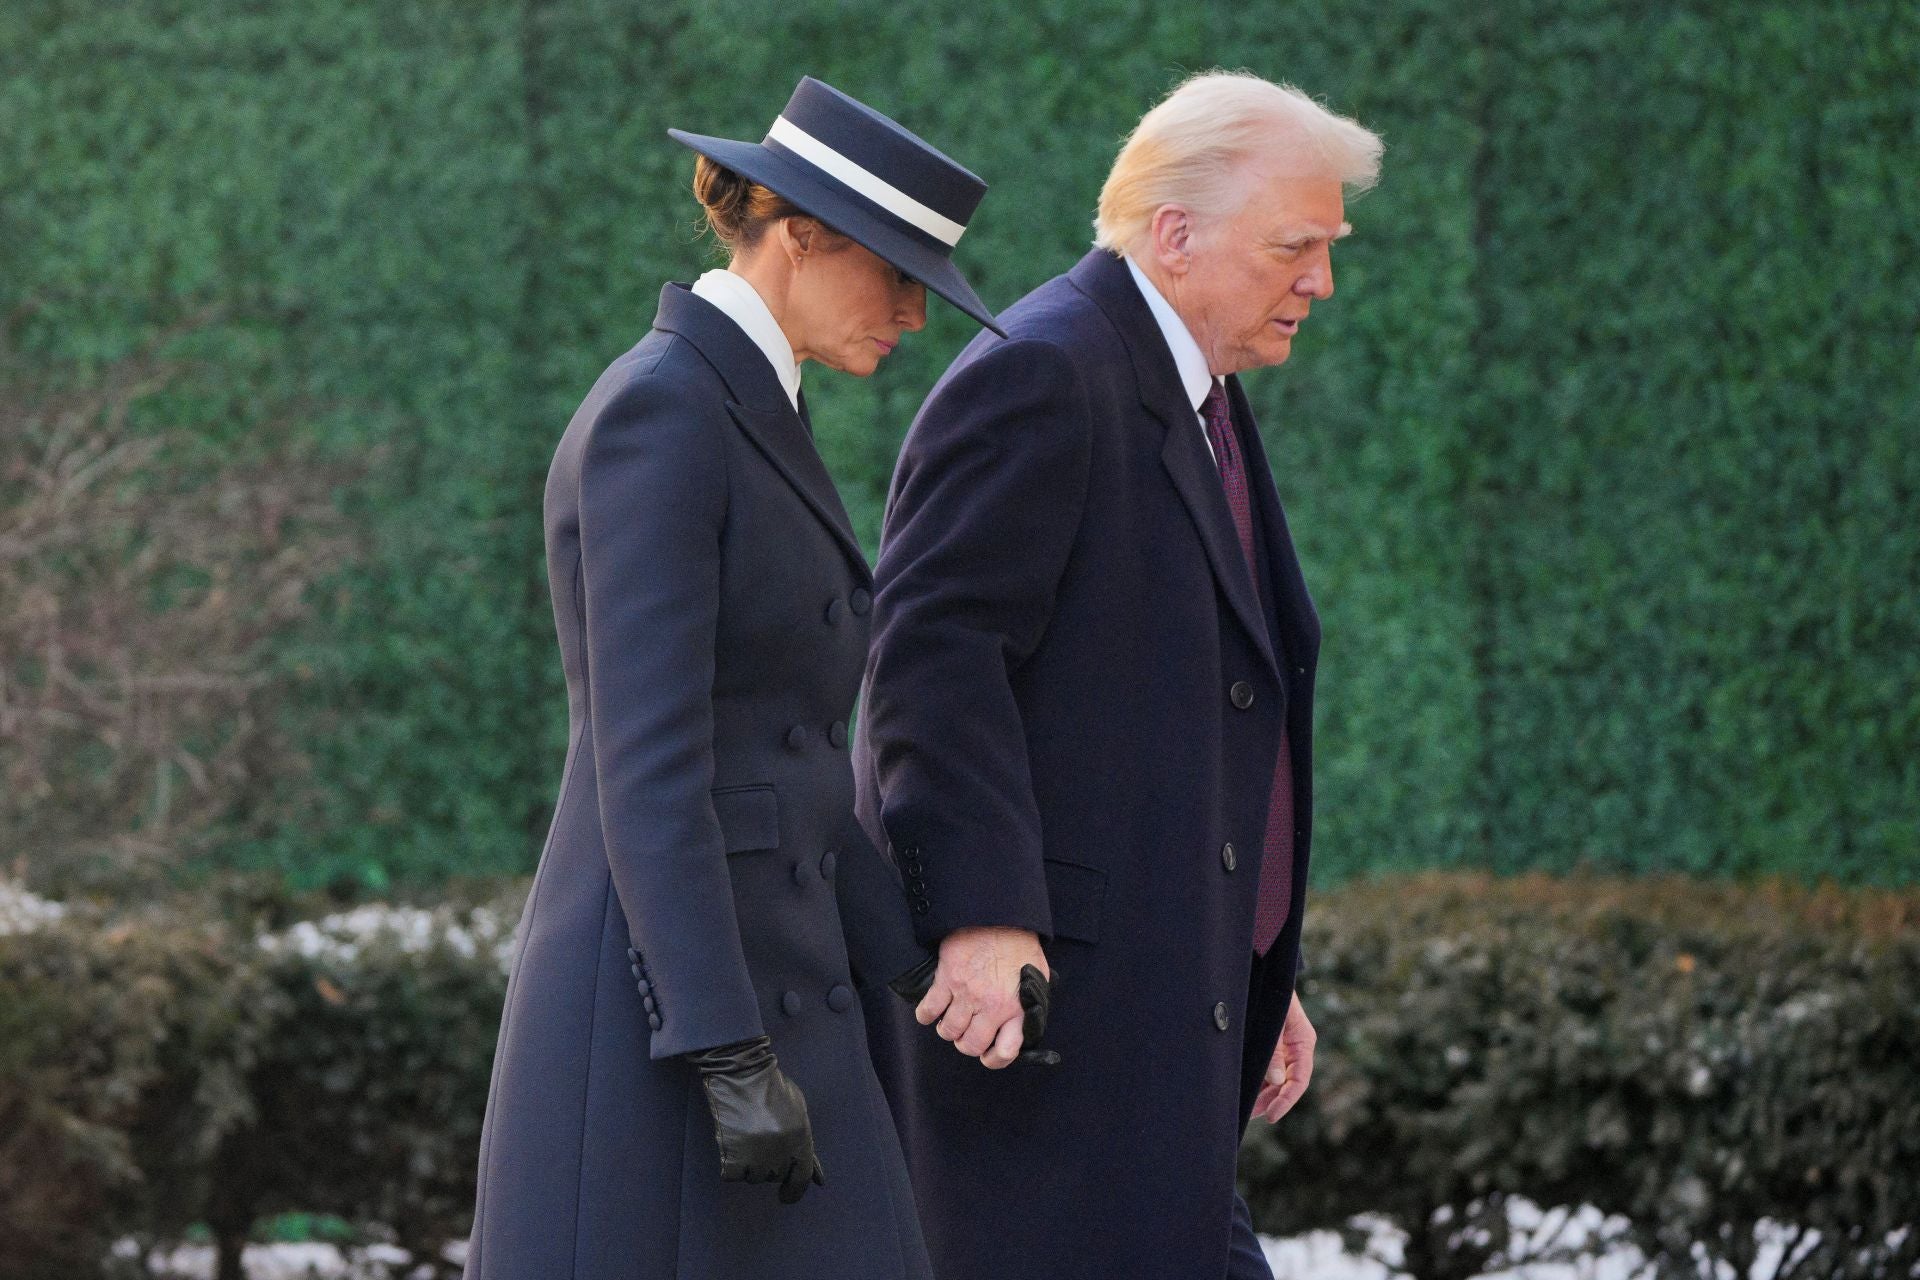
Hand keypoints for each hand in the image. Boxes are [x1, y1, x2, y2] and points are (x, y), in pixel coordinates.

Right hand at [684, 1036, 824, 1202]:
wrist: (741, 1074)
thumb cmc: (771, 1089)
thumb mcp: (798, 1112)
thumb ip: (806, 1145)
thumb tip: (818, 1180)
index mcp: (801, 1140)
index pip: (802, 1178)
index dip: (795, 1192)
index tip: (785, 1196)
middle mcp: (782, 1153)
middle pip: (774, 1176)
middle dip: (768, 1163)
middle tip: (760, 1139)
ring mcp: (757, 1157)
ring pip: (753, 1177)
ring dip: (748, 1163)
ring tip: (746, 1136)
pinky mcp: (733, 1158)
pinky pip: (732, 1175)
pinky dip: (730, 1163)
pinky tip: (732, 1142)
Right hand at [893, 950, 1059, 1066]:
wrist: (998, 913)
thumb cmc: (1019, 943)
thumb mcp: (1037, 976)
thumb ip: (1030, 1003)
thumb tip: (1024, 1023)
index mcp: (1016, 1008)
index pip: (1004, 1052)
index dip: (994, 1058)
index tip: (988, 1052)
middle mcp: (991, 1006)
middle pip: (969, 1045)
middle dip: (966, 1043)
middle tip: (967, 1033)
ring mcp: (967, 993)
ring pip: (948, 1031)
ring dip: (947, 1030)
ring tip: (950, 1020)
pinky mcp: (947, 978)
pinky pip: (929, 1010)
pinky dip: (926, 1015)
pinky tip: (930, 1012)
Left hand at [1253, 992, 1315, 1122]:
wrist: (1265, 971)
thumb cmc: (1270, 992)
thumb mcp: (1274, 1021)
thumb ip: (1275, 1051)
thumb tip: (1276, 1081)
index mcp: (1303, 1041)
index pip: (1300, 1080)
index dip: (1286, 1100)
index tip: (1272, 1115)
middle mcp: (1297, 1047)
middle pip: (1288, 1083)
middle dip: (1271, 1101)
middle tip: (1252, 1115)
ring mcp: (1286, 1047)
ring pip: (1278, 1079)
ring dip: (1264, 1094)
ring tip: (1246, 1109)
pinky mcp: (1273, 1045)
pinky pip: (1270, 1068)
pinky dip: (1260, 1081)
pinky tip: (1247, 1091)